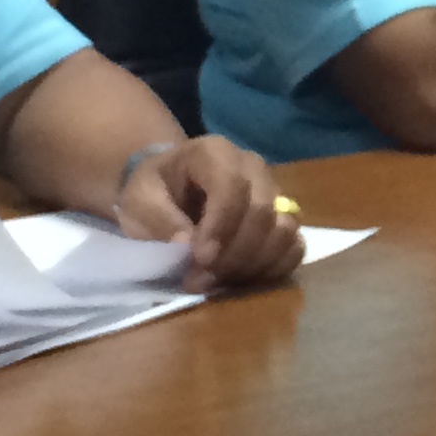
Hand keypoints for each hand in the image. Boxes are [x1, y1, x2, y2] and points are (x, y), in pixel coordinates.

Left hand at [113, 137, 304, 291]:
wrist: (168, 189)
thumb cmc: (153, 192)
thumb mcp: (139, 201)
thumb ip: (160, 220)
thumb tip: (187, 246)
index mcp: (215, 153)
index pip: (233, 186)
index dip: (220, 226)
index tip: (199, 259)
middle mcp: (253, 167)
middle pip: (262, 211)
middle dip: (232, 253)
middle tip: (199, 280)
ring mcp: (273, 192)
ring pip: (284, 230)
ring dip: (252, 264)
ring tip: (217, 281)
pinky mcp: (282, 219)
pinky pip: (295, 247)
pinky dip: (273, 268)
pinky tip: (242, 279)